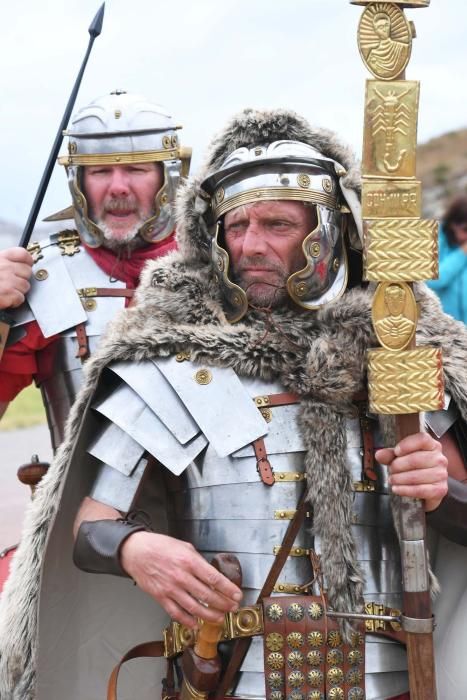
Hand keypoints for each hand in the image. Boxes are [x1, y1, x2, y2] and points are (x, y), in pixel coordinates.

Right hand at [0, 247, 33, 308]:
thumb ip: (2, 264)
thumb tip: (15, 265)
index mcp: (0, 258)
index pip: (23, 254)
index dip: (27, 262)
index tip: (25, 266)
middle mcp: (5, 267)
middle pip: (27, 272)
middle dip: (21, 279)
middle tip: (12, 284)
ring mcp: (7, 280)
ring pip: (25, 286)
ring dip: (17, 291)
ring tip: (6, 292)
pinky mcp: (8, 293)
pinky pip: (20, 298)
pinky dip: (14, 302)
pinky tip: (6, 300)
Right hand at [120, 532, 242, 628]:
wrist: (136, 552)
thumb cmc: (160, 546)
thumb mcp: (184, 546)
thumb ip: (198, 561)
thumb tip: (211, 574)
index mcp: (189, 561)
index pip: (214, 578)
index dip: (228, 589)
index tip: (237, 595)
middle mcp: (181, 576)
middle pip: (207, 595)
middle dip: (223, 604)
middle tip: (232, 607)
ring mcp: (170, 589)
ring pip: (194, 608)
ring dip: (210, 615)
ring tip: (220, 618)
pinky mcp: (160, 597)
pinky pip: (176, 613)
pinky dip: (188, 621)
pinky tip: (197, 624)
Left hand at [375, 432, 447, 511]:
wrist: (427, 488)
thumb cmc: (415, 469)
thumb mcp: (401, 458)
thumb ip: (390, 455)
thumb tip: (379, 454)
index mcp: (432, 446)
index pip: (422, 439)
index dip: (407, 444)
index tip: (396, 451)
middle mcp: (439, 458)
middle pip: (415, 459)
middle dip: (397, 466)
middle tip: (391, 470)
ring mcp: (442, 474)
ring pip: (416, 476)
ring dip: (399, 479)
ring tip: (392, 479)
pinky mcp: (440, 489)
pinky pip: (420, 490)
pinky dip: (405, 490)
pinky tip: (397, 489)